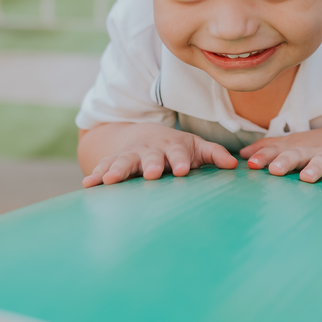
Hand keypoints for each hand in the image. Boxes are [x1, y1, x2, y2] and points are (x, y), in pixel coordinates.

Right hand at [80, 123, 237, 187]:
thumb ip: (214, 155)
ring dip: (117, 170)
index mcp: (173, 147)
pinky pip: (103, 168)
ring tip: (111, 181)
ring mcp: (131, 155)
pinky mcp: (114, 162)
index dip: (181, 160)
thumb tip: (234, 165)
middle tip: (151, 174)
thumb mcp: (197, 148)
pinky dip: (96, 175)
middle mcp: (151, 150)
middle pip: (150, 157)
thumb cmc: (177, 148)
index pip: (179, 153)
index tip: (182, 170)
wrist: (146, 135)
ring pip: (124, 162)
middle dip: (150, 164)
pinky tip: (87, 186)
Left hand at [240, 131, 321, 198]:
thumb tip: (241, 155)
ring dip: (316, 169)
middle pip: (296, 155)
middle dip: (285, 161)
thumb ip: (266, 149)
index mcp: (294, 148)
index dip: (263, 157)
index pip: (275, 151)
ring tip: (308, 178)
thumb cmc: (307, 148)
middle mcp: (311, 152)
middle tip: (274, 171)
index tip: (251, 165)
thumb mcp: (287, 145)